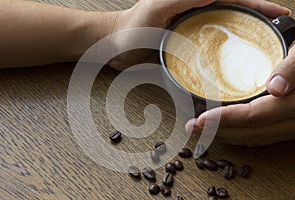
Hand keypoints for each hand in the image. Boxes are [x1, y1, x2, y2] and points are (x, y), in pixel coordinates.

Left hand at [108, 0, 289, 69]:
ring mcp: (191, 30)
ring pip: (223, 30)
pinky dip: (223, 51)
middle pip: (233, 13)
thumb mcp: (158, 7)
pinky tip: (232, 60)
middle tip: (275, 32)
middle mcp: (195, 12)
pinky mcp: (185, 45)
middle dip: (257, 19)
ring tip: (262, 47)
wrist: (116, 45)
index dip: (256, 4)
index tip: (277, 12)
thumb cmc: (131, 26)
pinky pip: (209, 47)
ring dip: (244, 36)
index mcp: (192, 0)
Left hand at [186, 45, 294, 146]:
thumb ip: (294, 69)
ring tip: (204, 131)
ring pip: (257, 138)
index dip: (224, 120)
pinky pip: (266, 136)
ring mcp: (294, 127)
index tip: (200, 120)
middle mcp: (294, 122)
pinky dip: (244, 135)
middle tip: (192, 128)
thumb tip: (277, 88)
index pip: (253, 117)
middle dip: (218, 132)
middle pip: (251, 133)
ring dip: (228, 136)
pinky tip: (229, 131)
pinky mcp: (291, 126)